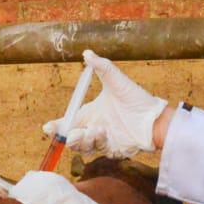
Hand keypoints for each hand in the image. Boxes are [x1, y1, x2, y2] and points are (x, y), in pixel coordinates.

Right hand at [42, 50, 169, 156]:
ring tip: (95, 130)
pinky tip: (104, 133)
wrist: (154, 117)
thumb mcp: (116, 80)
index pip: (66, 124)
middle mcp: (92, 129)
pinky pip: (99, 150)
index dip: (56, 128)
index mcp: (89, 114)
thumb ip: (101, 67)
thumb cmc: (135, 98)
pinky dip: (99, 142)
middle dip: (69, 138)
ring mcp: (102, 141)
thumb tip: (87, 53)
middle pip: (71, 140)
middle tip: (74, 133)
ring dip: (84, 140)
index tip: (49, 128)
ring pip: (83, 147)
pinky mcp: (112, 151)